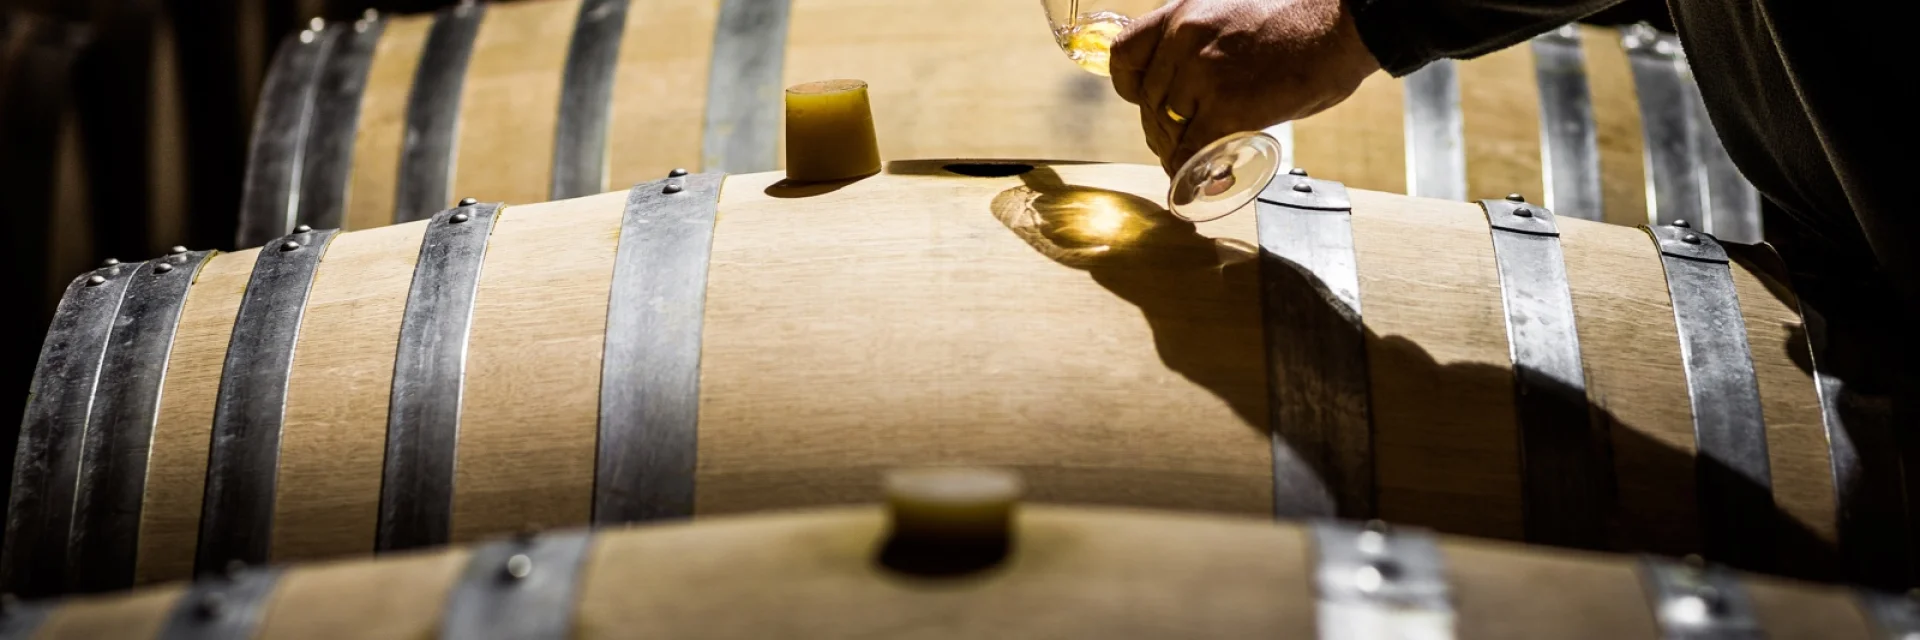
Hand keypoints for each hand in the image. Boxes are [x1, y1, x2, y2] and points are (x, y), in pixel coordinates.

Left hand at [1110, 0, 1380, 173]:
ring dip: (1178, 151)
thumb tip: (1191, 81)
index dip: (1132, 88)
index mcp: (1182, 14)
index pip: (1124, 56)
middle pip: (1148, 100)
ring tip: (1196, 163)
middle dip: (1162, 127)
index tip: (1148, 103)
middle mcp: (1183, 39)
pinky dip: (1191, 174)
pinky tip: (1199, 182)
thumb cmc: (1302, 18)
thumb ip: (1205, 41)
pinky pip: (1192, 151)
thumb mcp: (1232, 12)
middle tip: (1182, 145)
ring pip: (1168, 128)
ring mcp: (1202, 73)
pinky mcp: (1226, 105)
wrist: (1344, 23)